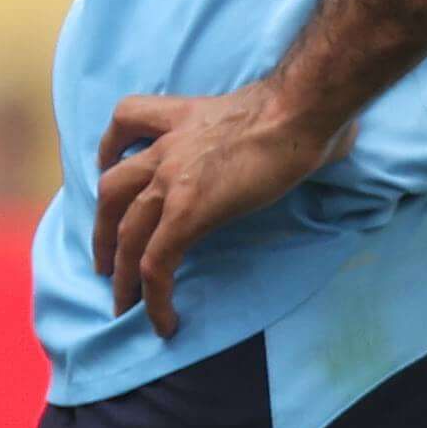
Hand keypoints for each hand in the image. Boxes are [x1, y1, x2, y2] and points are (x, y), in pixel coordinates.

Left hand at [91, 80, 346, 337]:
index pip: (127, 120)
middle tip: (105, 260)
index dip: (110, 148)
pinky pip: (156, 263)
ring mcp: (170, 181)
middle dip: (103, 228)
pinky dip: (153, 296)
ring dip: (119, 271)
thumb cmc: (300, 106)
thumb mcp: (260, 108)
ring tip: (123, 301)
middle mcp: (165, 147)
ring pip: (126, 233)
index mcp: (182, 116)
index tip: (107, 167)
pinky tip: (162, 322)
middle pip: (112, 190)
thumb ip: (266, 126)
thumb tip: (324, 139)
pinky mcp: (186, 212)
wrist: (297, 110)